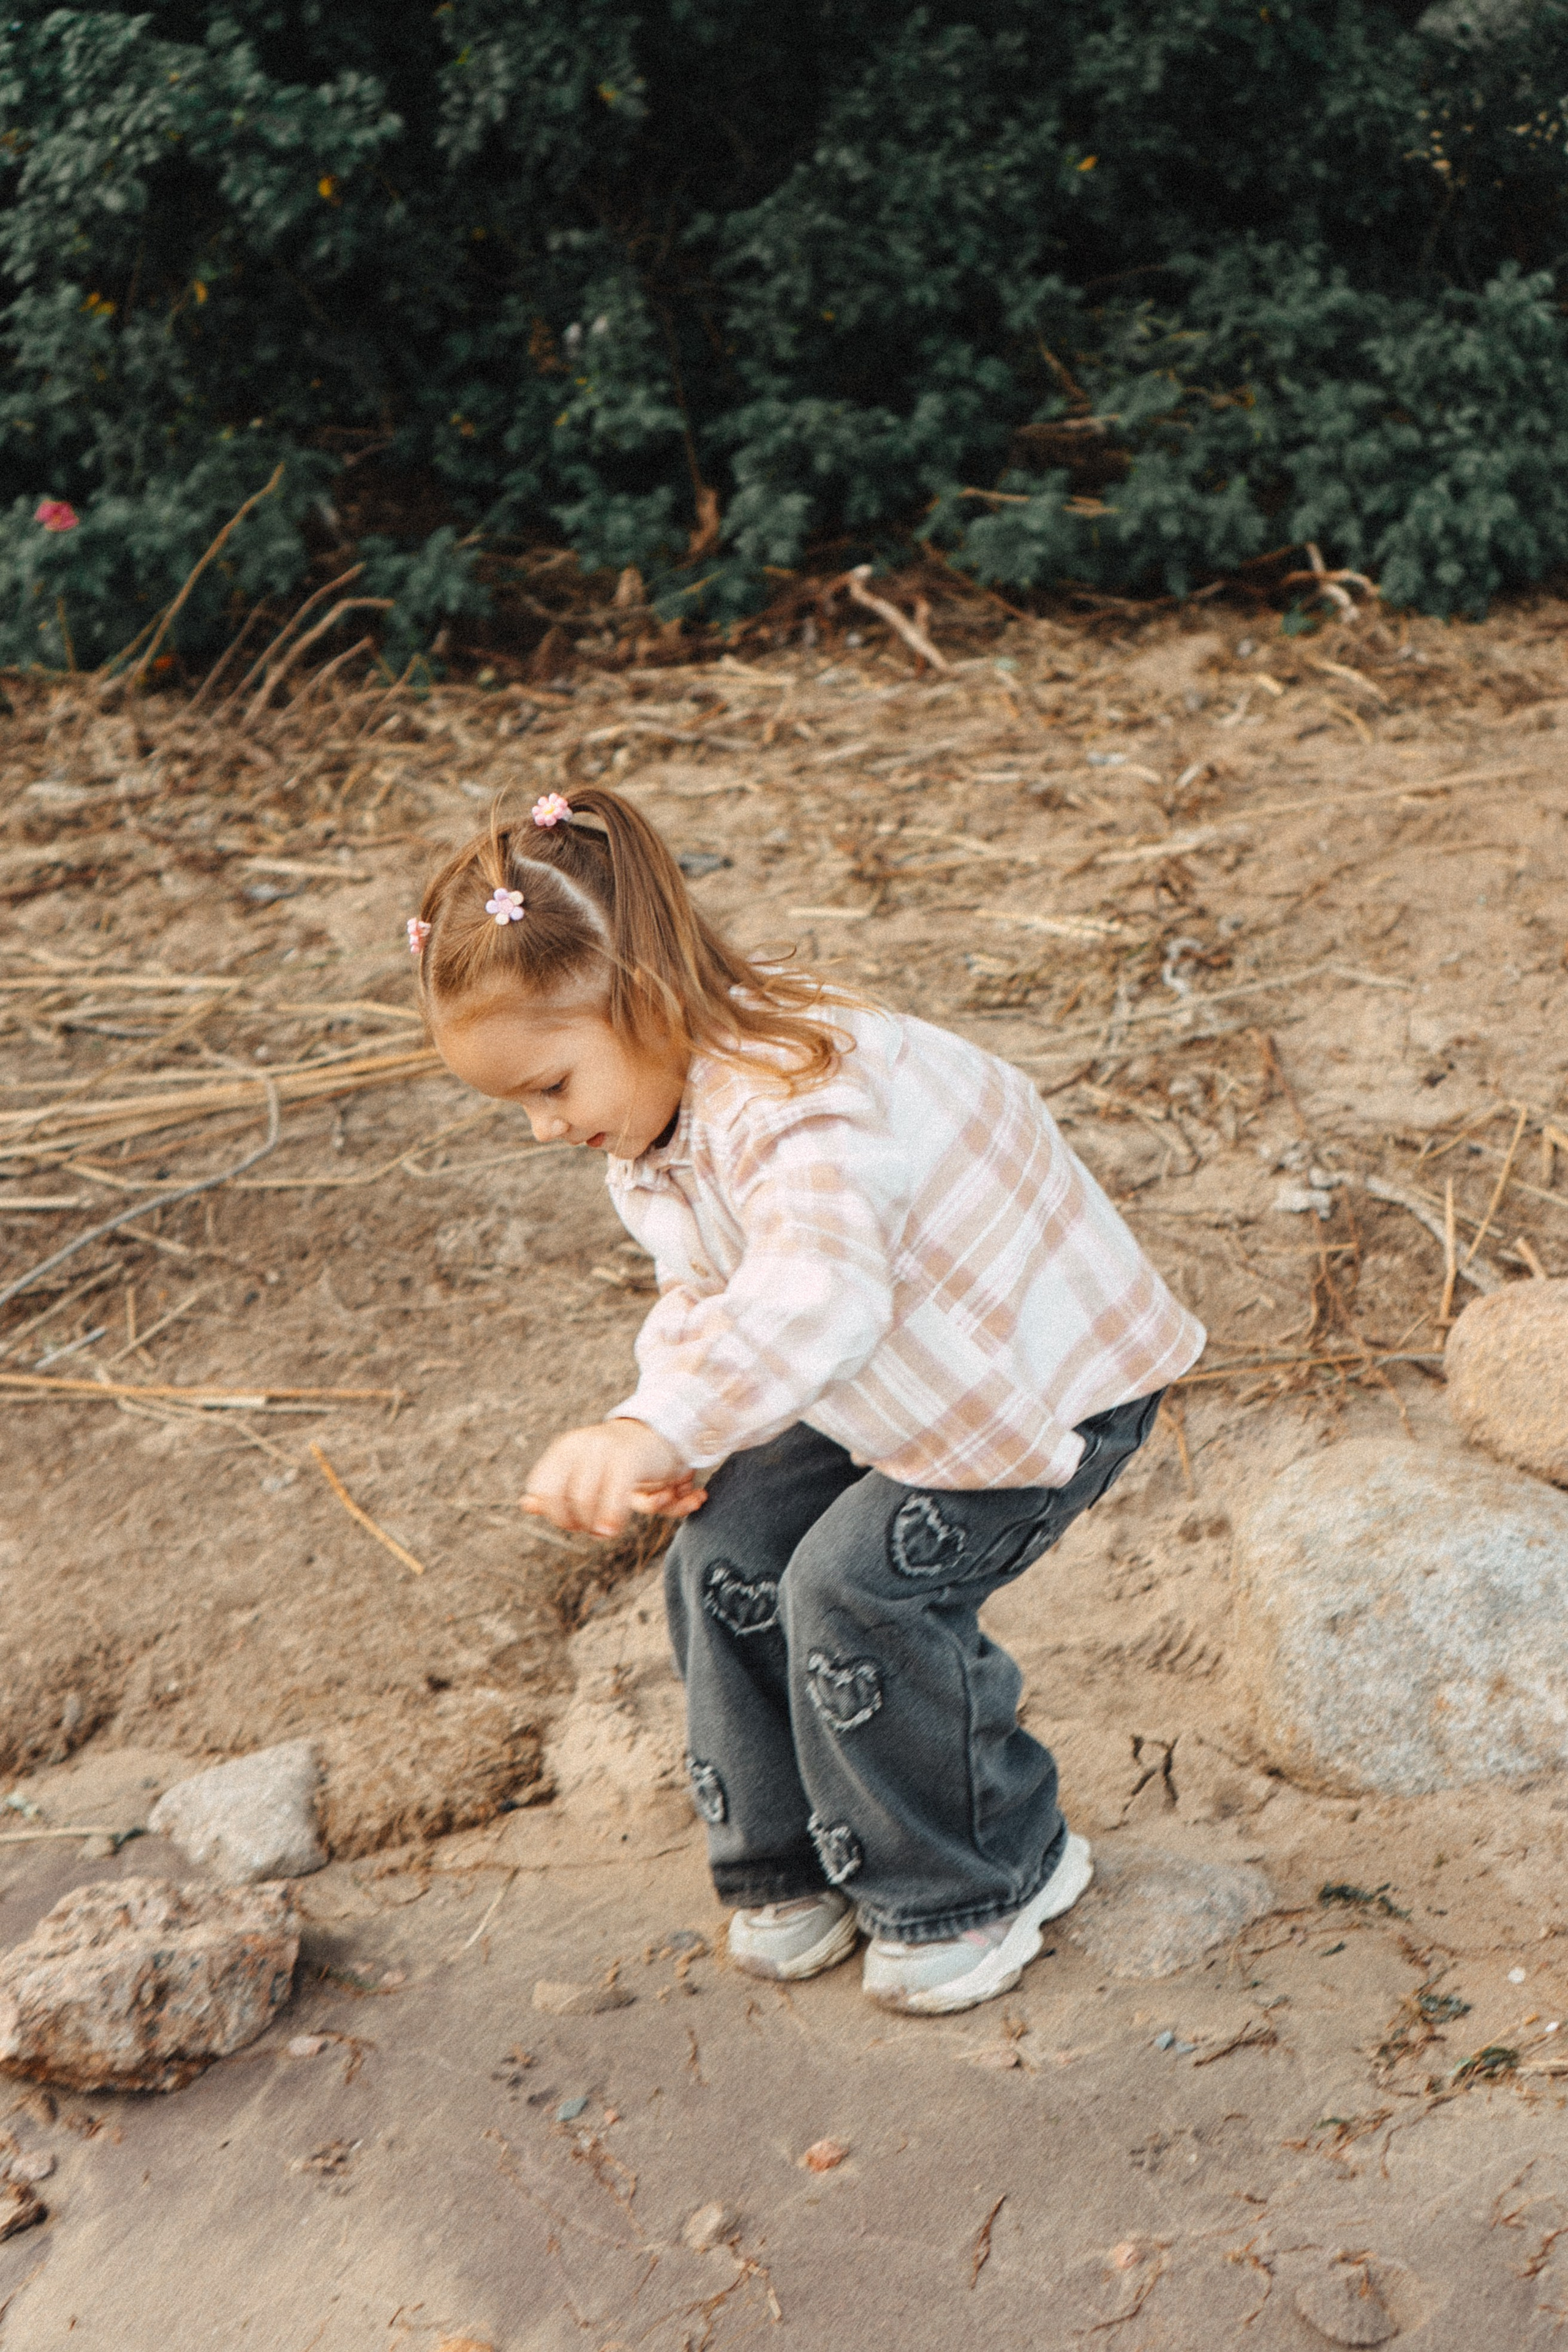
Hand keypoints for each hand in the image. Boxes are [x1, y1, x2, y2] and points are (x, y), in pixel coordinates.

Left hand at [520, 1418, 703, 1537]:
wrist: (664, 1431)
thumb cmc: (621, 1458)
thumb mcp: (584, 1470)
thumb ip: (556, 1487)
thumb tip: (526, 1504)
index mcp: (565, 1448)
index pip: (540, 1489)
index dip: (553, 1512)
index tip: (574, 1522)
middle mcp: (579, 1444)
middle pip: (559, 1499)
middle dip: (574, 1522)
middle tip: (592, 1530)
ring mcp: (603, 1449)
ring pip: (583, 1501)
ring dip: (594, 1524)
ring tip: (607, 1530)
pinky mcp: (627, 1459)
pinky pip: (612, 1497)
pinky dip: (611, 1518)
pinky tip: (614, 1529)